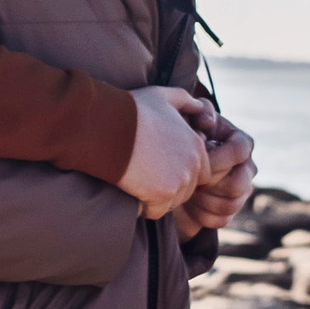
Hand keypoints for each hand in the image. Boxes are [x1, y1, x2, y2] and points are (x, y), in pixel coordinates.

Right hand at [118, 87, 211, 221]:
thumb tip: (199, 106)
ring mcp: (179, 181)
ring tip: (138, 178)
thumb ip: (185, 100)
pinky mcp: (162, 195)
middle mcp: (193, 164)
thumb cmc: (132, 110)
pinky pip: (156, 212)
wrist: (109, 128)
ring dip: (157, 197)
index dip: (179, 170)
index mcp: (196, 145)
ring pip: (172, 201)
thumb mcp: (163, 96)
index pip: (200, 172)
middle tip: (146, 172)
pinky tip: (131, 188)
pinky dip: (143, 206)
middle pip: (187, 189)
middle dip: (170, 186)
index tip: (159, 164)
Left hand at [182, 113, 256, 233]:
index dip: (217, 158)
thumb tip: (207, 122)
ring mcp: (242, 192)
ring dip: (202, 200)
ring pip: (229, 205)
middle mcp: (248, 168)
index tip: (194, 161)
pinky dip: (200, 214)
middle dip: (209, 185)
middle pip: (238, 185)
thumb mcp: (188, 119)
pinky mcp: (231, 212)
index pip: (240, 151)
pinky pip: (221, 220)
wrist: (172, 170)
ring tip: (186, 190)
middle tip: (188, 179)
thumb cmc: (182, 138)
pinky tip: (188, 203)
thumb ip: (199, 111)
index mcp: (242, 143)